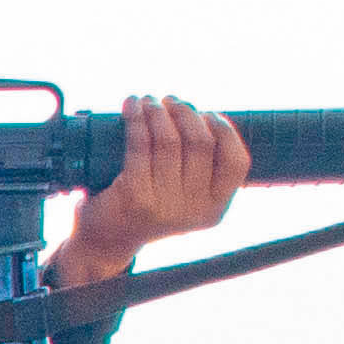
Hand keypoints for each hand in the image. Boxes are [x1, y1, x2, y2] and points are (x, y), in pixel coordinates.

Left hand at [50, 95, 248, 286]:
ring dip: (158, 111)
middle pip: (201, 143)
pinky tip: (132, 105)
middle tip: (170, 101)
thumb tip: (203, 116)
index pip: (237, 162)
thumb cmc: (146, 208)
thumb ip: (202, 169)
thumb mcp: (184, 198)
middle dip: (186, 112)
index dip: (225, 130)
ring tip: (149, 101)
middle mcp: (193, 210)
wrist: (105, 241)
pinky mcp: (135, 196)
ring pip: (169, 140)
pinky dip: (136, 119)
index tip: (208, 113)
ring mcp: (165, 205)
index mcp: (214, 209)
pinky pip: (140, 145)